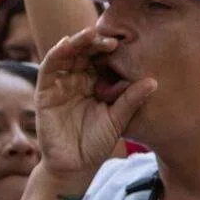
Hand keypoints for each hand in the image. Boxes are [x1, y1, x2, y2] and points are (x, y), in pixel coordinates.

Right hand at [36, 29, 157, 190]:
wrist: (76, 165)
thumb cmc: (99, 142)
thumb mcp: (118, 119)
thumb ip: (131, 100)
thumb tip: (154, 81)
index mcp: (97, 83)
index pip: (103, 60)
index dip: (112, 50)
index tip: (127, 43)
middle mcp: (79, 80)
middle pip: (85, 53)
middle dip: (96, 42)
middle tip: (112, 39)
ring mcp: (61, 84)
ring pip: (67, 55)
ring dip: (77, 43)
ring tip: (90, 34)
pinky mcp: (45, 92)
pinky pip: (49, 69)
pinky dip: (57, 54)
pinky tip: (67, 45)